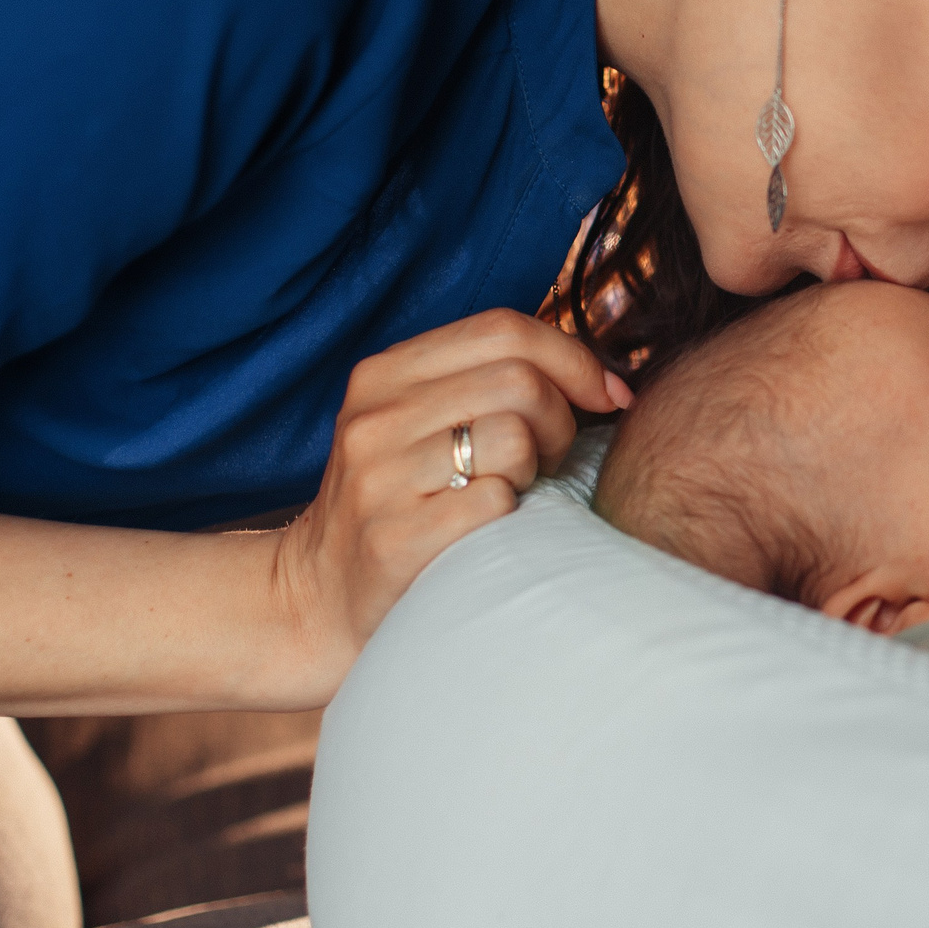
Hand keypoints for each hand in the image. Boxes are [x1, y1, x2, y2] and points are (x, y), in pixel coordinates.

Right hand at [272, 309, 631, 689]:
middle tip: (549, 460)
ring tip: (512, 493)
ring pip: (515, 437)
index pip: (503, 329)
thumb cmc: (401, 505)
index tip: (608, 395)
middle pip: (520, 380)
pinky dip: (513, 517)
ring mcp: (381, 478)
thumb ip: (489, 384)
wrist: (319, 599)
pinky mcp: (396, 538)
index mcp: (384, 374)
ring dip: (536, 470)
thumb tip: (609, 382)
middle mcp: (375, 417)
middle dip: (561, 420)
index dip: (573, 358)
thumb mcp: (420, 424)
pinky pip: (498, 503)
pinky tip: (490, 531)